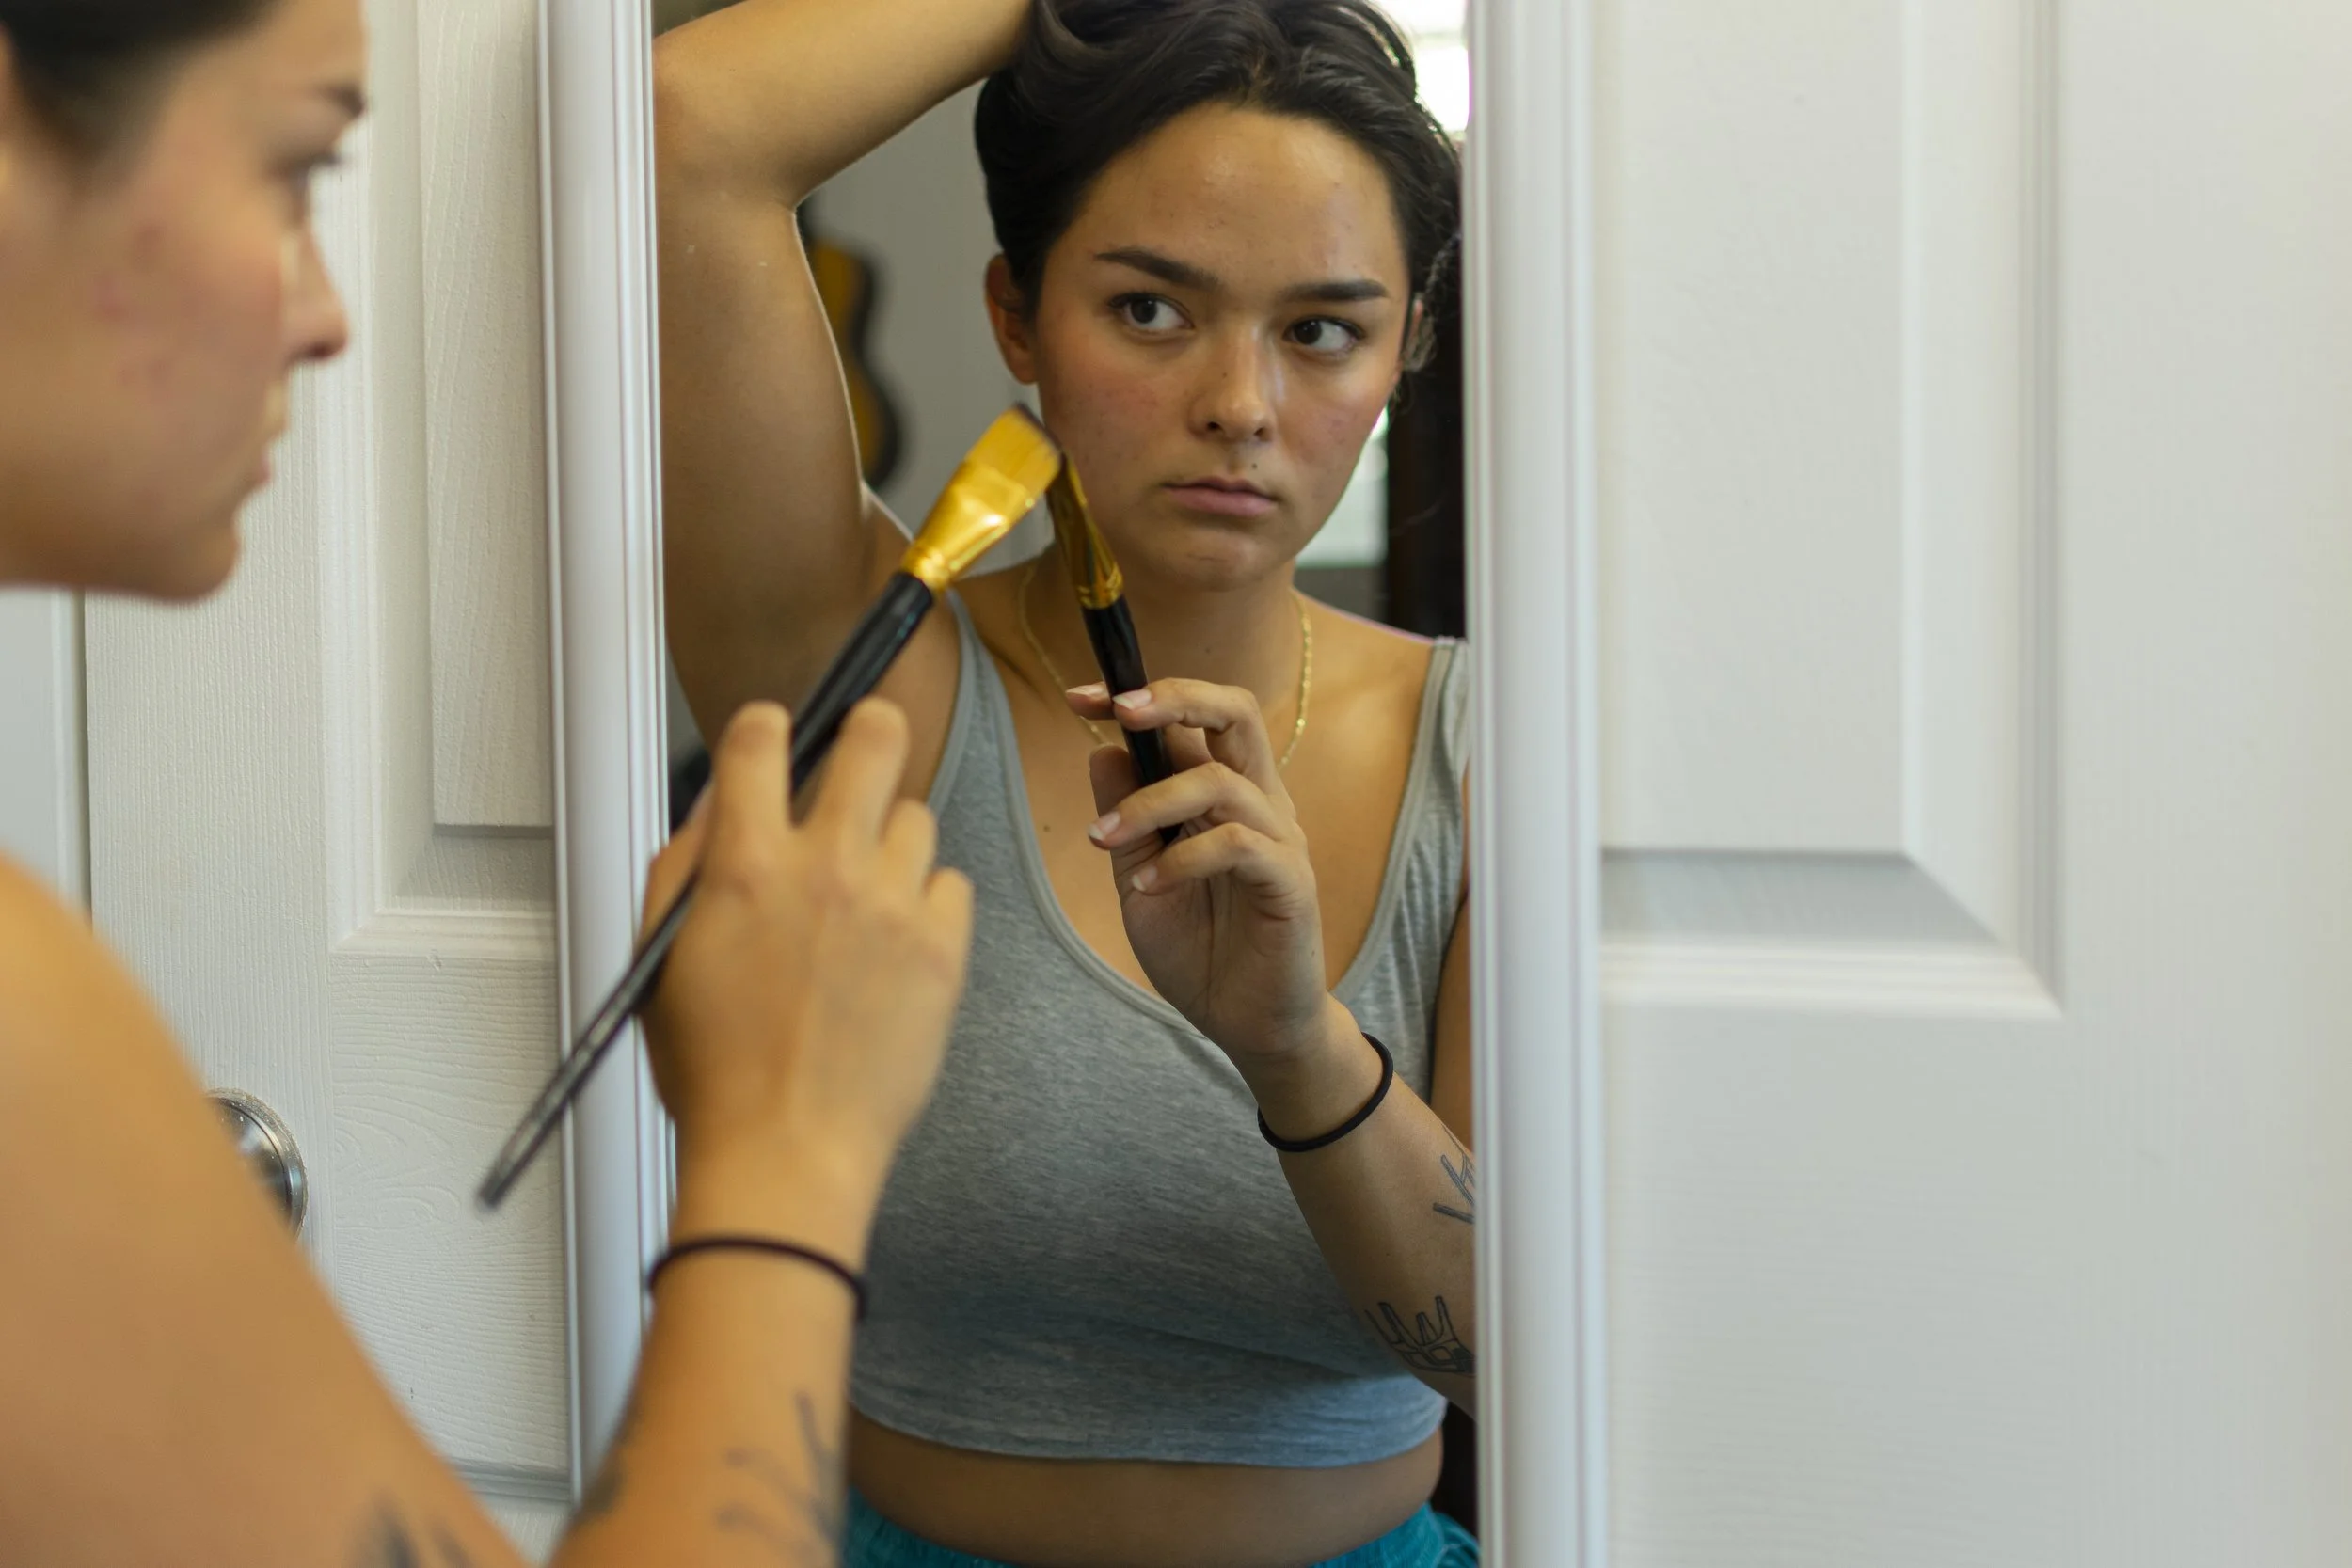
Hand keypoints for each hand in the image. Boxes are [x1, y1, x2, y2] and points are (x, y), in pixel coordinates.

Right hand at [639, 699, 972, 1202]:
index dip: (766, 729)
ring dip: (888, 843)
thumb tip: (724, 798)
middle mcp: (825, 867)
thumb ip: (687, 862)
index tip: (773, 743)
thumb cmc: (715, 1071)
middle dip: (868, 730)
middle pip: (876, 736)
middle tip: (860, 758)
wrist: (785, 1152)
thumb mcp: (662, 955)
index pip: (761, 735)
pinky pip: (951, 883)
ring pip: (916, 817)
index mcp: (744, 863)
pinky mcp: (943, 948)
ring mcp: (892, 905)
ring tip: (863, 899)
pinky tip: (894, 945)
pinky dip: (926, 903)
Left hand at [1069, 679, 1331, 1067]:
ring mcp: (1280, 840)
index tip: (1080, 696)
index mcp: (1228, 794)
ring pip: (1220, 782)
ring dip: (1150, 802)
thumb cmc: (1200, 951)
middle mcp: (1261, 803)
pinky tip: (1146, 886)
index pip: (1195, 722)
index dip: (1142, 696)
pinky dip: (1181, 858)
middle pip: (1237, 714)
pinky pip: (1236, 845)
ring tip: (1103, 840)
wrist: (1249, 1026)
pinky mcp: (1291, 882)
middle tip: (1120, 711)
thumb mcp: (1141, 878)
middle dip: (1176, 699)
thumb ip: (1127, 819)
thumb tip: (1101, 752)